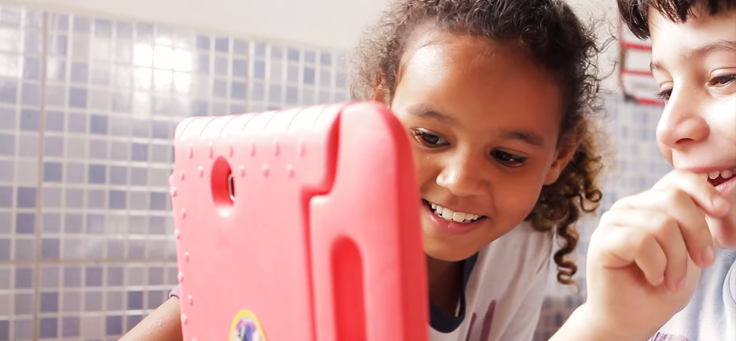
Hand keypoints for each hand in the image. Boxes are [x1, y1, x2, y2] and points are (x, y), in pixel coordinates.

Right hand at [582, 169, 729, 338]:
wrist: (630, 320)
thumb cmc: (659, 288)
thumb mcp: (689, 253)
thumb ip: (696, 226)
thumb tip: (720, 203)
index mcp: (650, 205)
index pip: (678, 179)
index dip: (703, 190)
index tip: (721, 212)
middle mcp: (629, 207)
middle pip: (675, 199)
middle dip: (698, 235)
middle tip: (703, 263)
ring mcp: (613, 221)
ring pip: (662, 225)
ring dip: (677, 261)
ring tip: (672, 281)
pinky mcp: (602, 240)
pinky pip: (642, 242)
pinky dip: (656, 266)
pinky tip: (653, 277)